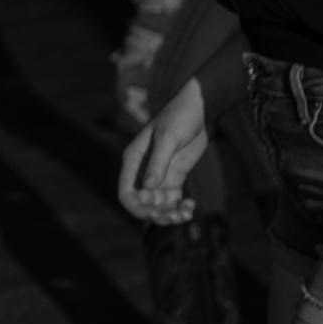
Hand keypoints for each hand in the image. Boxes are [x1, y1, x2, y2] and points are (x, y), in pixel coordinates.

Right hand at [116, 75, 208, 225]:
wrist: (196, 109)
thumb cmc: (177, 117)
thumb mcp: (168, 138)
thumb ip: (158, 163)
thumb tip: (148, 188)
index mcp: (133, 160)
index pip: (126, 192)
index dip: (137, 205)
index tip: (155, 206)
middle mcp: (143, 171)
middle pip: (142, 203)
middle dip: (156, 213)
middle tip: (175, 214)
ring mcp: (159, 175)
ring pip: (158, 205)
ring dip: (169, 214)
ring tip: (185, 214)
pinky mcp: (174, 177)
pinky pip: (173, 200)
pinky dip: (180, 207)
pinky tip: (191, 207)